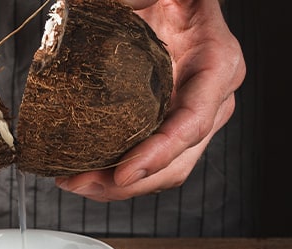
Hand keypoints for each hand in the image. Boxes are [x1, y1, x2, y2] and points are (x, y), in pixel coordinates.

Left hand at [56, 0, 245, 201]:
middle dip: (129, 182)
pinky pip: (150, 162)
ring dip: (119, 186)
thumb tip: (105, 7)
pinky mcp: (167, 127)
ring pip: (164, 171)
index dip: (160, 154)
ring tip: (75, 182)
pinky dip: (117, 175)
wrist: (166, 1)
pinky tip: (86, 173)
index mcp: (217, 64)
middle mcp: (211, 99)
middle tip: (80, 183)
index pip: (194, 122)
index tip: (124, 173)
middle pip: (178, 160)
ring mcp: (190, 118)